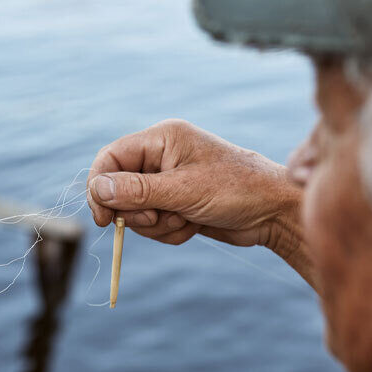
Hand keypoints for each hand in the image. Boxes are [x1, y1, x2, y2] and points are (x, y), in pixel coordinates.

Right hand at [87, 119, 312, 282]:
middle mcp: (162, 157)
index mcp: (162, 139)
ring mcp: (169, 182)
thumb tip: (98, 189)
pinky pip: (155, 224)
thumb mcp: (184, 190)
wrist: (273, 212)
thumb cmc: (236, 190)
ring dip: (158, 225)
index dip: (101, 186)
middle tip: (162, 216)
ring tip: (186, 220)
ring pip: (137, 212)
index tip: (104, 218)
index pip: (111, 158)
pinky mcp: (177, 204)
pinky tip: (194, 226)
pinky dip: (170, 232)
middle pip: (120, 190)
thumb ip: (138, 191)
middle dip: (139, 212)